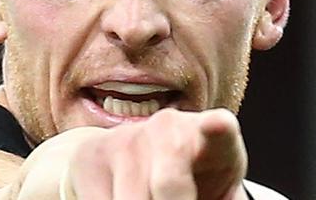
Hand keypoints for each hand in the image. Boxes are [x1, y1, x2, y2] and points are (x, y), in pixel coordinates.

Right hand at [62, 108, 247, 199]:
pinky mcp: (94, 151)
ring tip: (151, 199)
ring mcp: (130, 136)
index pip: (220, 127)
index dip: (217, 127)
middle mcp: (171, 127)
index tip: (217, 124)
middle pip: (168, 183)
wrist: (131, 163)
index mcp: (215, 139)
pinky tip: (120, 196)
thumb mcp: (218, 194)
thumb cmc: (189, 183)